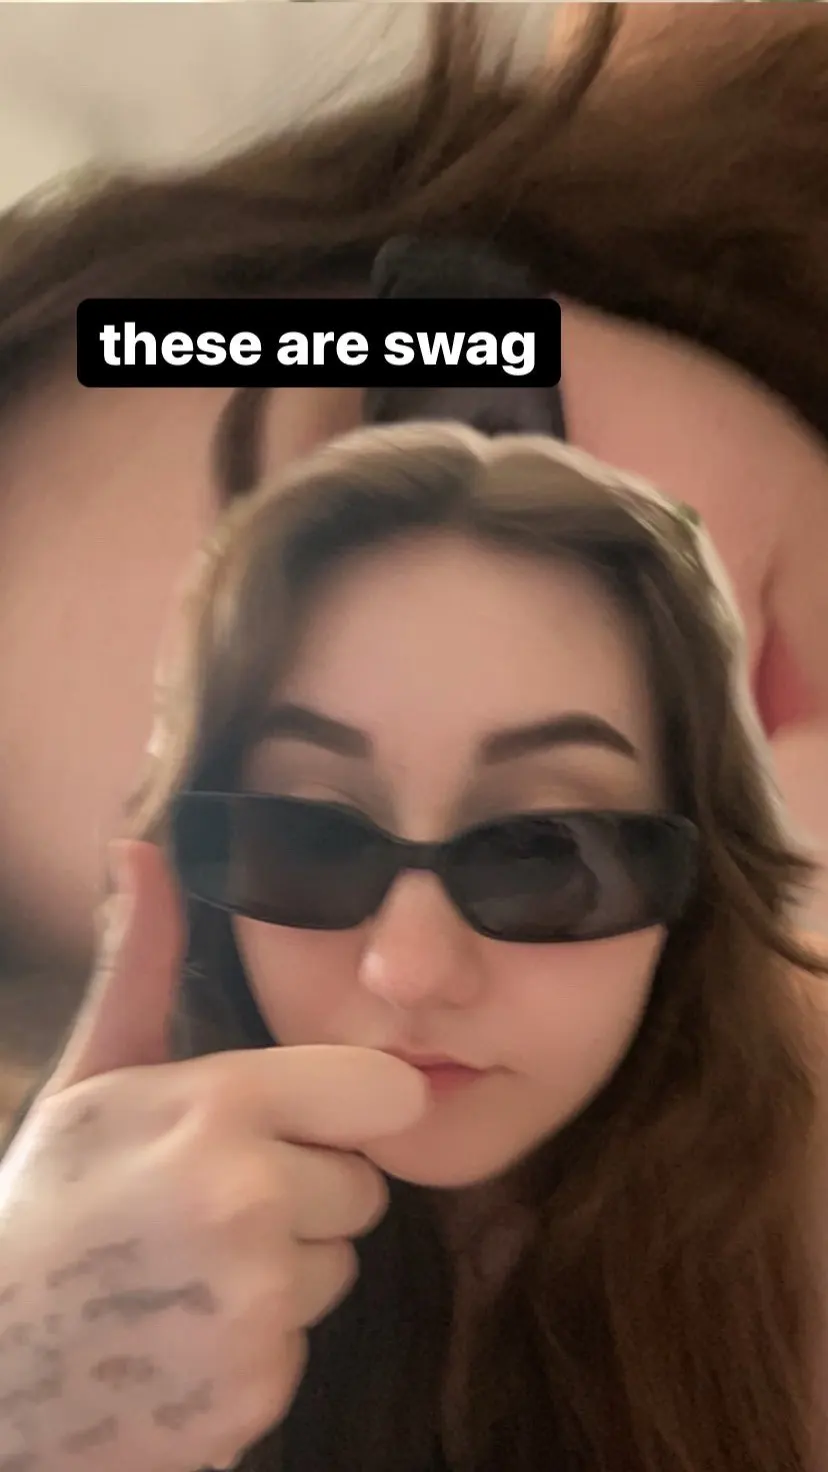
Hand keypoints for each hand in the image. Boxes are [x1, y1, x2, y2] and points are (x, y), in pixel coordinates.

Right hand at [0, 840, 427, 1471]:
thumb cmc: (41, 1205)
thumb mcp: (92, 1075)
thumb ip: (144, 965)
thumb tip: (141, 849)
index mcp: (219, 1107)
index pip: (385, 1090)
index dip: (347, 1107)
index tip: (302, 1121)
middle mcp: (250, 1200)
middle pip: (363, 1185)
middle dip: (308, 1192)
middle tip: (214, 1204)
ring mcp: (256, 1302)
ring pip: (338, 1265)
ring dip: (287, 1269)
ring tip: (195, 1268)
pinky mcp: (258, 1388)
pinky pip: (305, 1342)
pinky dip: (261, 1344)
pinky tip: (190, 1332)